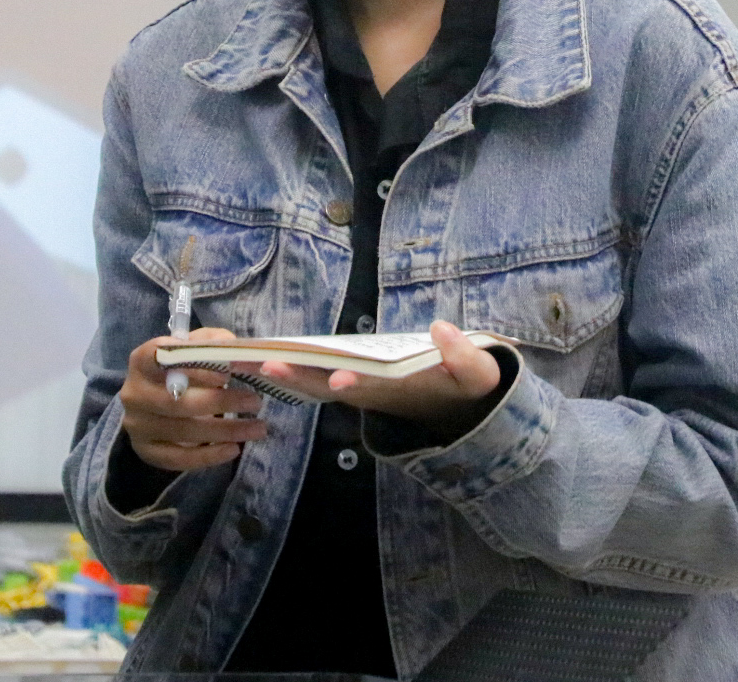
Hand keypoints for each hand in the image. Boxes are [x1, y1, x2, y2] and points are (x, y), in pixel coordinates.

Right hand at [120, 327, 269, 470]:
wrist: (153, 400)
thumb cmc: (180, 368)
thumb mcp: (194, 347)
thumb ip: (214, 342)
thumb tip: (239, 351)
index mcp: (142, 360)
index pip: (164, 360)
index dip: (195, 367)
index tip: (227, 374)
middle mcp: (134, 393)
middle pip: (177, 401)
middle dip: (221, 402)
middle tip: (255, 401)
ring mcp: (137, 425)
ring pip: (183, 431)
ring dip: (225, 431)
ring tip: (257, 428)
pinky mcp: (146, 450)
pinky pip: (178, 458)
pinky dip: (208, 456)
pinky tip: (233, 449)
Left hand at [250, 321, 503, 437]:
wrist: (456, 408)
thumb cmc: (467, 387)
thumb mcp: (479, 376)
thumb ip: (465, 357)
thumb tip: (443, 329)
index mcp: (405, 390)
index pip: (378, 387)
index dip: (357, 383)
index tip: (339, 378)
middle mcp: (376, 395)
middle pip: (334, 389)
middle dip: (304, 379)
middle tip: (272, 368)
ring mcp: (361, 391)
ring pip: (319, 386)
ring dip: (290, 376)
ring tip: (258, 362)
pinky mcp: (353, 383)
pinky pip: (318, 379)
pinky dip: (295, 371)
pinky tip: (268, 360)